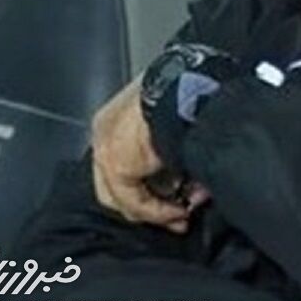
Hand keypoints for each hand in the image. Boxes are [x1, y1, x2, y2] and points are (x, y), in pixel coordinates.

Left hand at [90, 77, 208, 231]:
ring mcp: (106, 150)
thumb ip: (176, 148)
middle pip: (119, 183)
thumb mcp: (179, 116)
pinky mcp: (116, 167)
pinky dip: (159, 211)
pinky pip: (136, 202)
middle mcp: (105, 132)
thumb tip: (195, 180)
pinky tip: (179, 211)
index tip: (172, 193)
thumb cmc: (188, 90)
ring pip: (127, 196)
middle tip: (177, 215)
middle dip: (151, 204)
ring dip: (158, 209)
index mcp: (119, 115)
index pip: (124, 159)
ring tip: (182, 214)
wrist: (186, 84)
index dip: (148, 181)